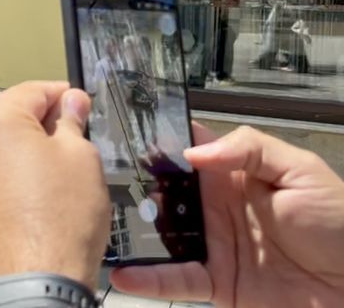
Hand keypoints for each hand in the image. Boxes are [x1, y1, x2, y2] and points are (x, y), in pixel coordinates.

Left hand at [0, 81, 107, 288]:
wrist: (32, 281)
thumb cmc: (58, 223)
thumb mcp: (82, 160)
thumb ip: (72, 123)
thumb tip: (71, 103)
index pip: (31, 91)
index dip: (60, 95)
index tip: (75, 102)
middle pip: (0, 115)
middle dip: (30, 120)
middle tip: (63, 136)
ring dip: (7, 150)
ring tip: (41, 172)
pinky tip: (18, 198)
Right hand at [111, 124, 343, 306]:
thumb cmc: (339, 224)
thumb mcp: (301, 171)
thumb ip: (250, 149)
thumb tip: (193, 153)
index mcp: (235, 175)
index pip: (188, 151)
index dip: (158, 142)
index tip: (123, 135)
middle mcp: (216, 208)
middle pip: (164, 193)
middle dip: (132, 186)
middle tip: (99, 180)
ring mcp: (213, 246)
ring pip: (162, 236)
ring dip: (133, 230)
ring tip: (103, 223)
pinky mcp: (217, 283)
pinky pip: (177, 279)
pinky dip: (149, 279)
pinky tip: (125, 271)